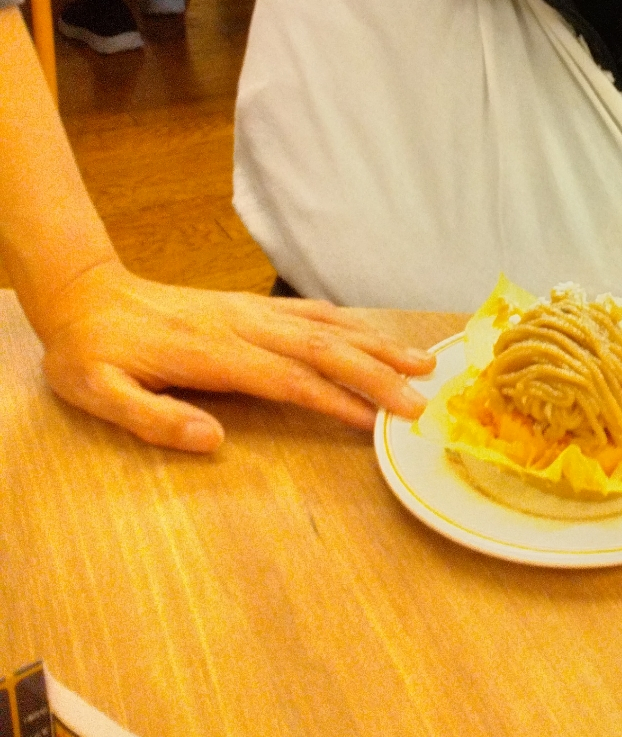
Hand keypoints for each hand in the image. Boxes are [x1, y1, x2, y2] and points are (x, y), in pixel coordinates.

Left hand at [38, 261, 431, 453]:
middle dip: (377, 375)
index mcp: (212, 353)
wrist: (84, 295)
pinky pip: (309, 312)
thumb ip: (154, 418)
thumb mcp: (100, 394)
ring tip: (423, 362)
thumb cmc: (90, 353)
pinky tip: (373, 334)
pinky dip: (348, 323)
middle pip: (323, 349)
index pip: (288, 378)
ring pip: (325, 326)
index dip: (335, 400)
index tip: (376, 423)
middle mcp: (242, 326)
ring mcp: (249, 312)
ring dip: (376, 345)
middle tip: (421, 402)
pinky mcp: (248, 306)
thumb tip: (213, 440)